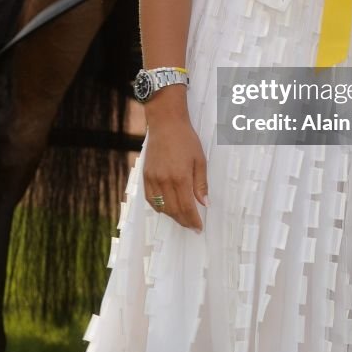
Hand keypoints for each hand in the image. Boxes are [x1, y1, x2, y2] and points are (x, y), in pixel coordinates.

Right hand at [143, 111, 207, 230]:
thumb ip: (201, 184)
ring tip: (182, 218)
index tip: (198, 228)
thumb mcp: (200, 160)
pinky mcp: (146, 176)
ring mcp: (153, 179)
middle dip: (184, 221)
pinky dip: (159, 207)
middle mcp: (165, 181)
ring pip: (162, 207)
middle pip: (174, 210)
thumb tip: (205, 203)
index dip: (193, 220)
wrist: (166, 124)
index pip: (187, 207)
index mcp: (180, 177)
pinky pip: (150, 199)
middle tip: (192, 226)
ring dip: (172, 216)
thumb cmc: (186, 139)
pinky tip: (167, 208)